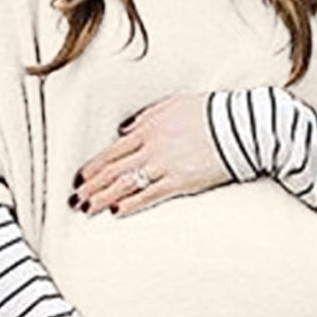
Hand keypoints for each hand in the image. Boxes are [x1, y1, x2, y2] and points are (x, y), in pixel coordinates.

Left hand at [69, 92, 233, 216]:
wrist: (240, 126)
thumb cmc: (210, 113)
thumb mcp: (173, 104)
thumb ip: (146, 116)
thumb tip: (125, 129)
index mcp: (147, 127)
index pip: (112, 151)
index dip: (93, 167)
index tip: (81, 179)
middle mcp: (151, 147)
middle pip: (112, 169)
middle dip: (91, 186)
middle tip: (75, 199)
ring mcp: (164, 165)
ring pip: (125, 184)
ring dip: (103, 198)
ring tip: (88, 209)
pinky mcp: (180, 181)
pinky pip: (149, 195)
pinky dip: (131, 204)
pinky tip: (117, 212)